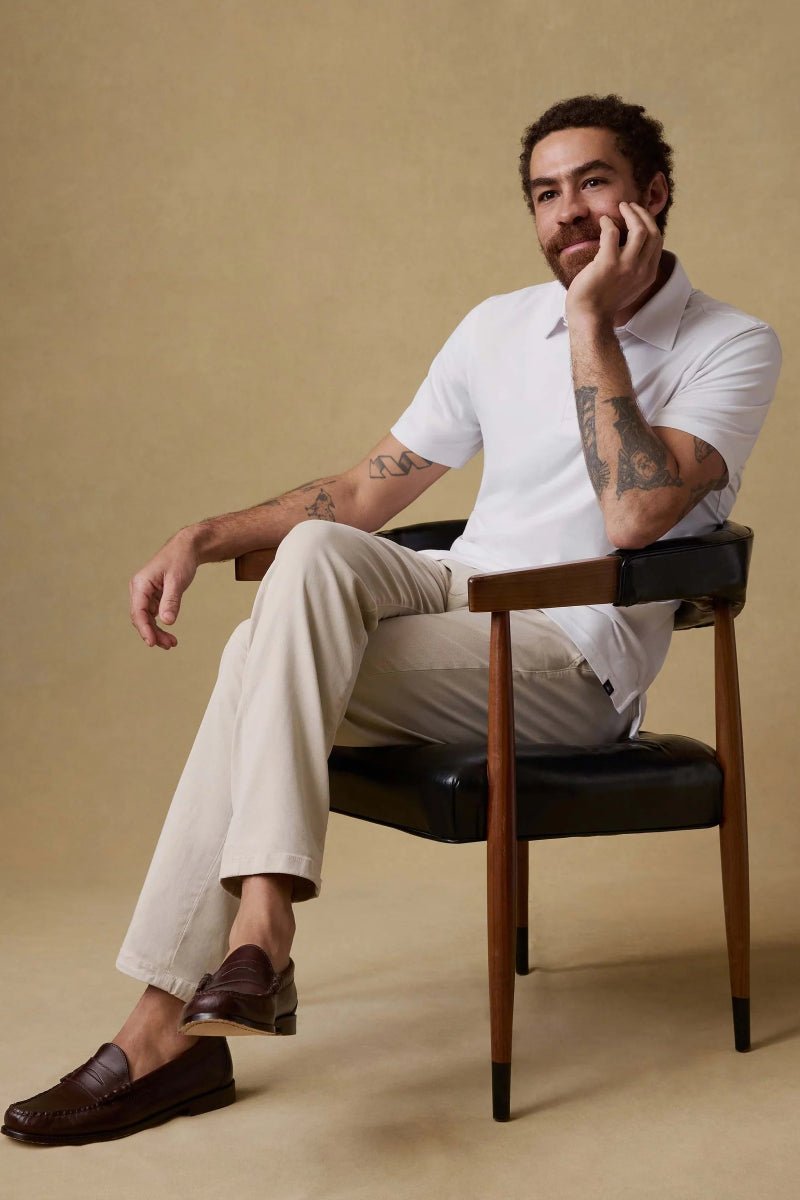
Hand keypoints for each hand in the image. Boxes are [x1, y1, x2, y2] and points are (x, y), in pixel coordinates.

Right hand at [129, 528, 199, 648]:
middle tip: (169, 645)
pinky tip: (169, 634)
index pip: (138, 611)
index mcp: (140, 584)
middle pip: (141, 618)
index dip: (144, 628)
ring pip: (147, 618)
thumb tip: (167, 621)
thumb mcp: (177, 580)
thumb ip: (171, 601)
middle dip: (153, 633)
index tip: (152, 642)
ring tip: (171, 643)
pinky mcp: (154, 596)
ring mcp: (145, 594)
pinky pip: (153, 615)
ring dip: (157, 632)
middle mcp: (139, 590)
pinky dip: (161, 625)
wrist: (187, 548)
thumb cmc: (180, 559)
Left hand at [564, 201, 662, 323]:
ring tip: (621, 207)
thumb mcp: (628, 286)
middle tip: (630, 206)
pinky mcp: (608, 264)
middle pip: (652, 232)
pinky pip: (612, 233)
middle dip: (643, 214)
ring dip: (631, 213)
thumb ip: (635, 270)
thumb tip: (633, 251)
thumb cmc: (603, 302)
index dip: (650, 223)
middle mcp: (641, 270)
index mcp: (648, 274)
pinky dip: (608, 223)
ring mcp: (626, 266)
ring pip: (639, 229)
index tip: (640, 215)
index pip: (657, 241)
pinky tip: (603, 221)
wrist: (589, 317)